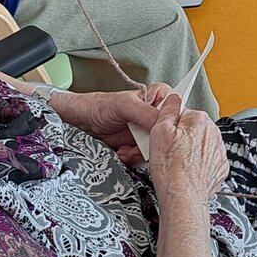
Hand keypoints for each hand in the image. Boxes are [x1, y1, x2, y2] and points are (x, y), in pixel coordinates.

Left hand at [49, 88, 164, 164]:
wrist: (80, 123)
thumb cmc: (99, 106)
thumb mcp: (125, 106)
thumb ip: (146, 113)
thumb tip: (164, 124)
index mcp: (155, 99)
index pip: (177, 108)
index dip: (174, 122)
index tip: (163, 131)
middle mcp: (153, 115)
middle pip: (169, 132)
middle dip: (155, 142)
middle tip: (142, 146)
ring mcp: (145, 132)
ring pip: (157, 147)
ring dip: (142, 153)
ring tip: (127, 151)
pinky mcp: (136, 146)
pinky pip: (144, 156)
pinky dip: (134, 158)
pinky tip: (123, 154)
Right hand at [145, 94, 229, 206]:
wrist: (183, 198)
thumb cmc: (170, 168)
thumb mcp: (159, 131)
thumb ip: (168, 109)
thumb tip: (174, 97)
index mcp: (199, 119)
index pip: (183, 114)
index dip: (170, 126)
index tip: (165, 137)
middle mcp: (214, 132)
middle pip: (192, 129)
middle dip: (181, 138)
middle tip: (169, 153)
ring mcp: (219, 151)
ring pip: (200, 145)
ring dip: (190, 151)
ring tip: (178, 164)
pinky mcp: (221, 167)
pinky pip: (207, 160)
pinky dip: (199, 165)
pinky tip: (187, 172)